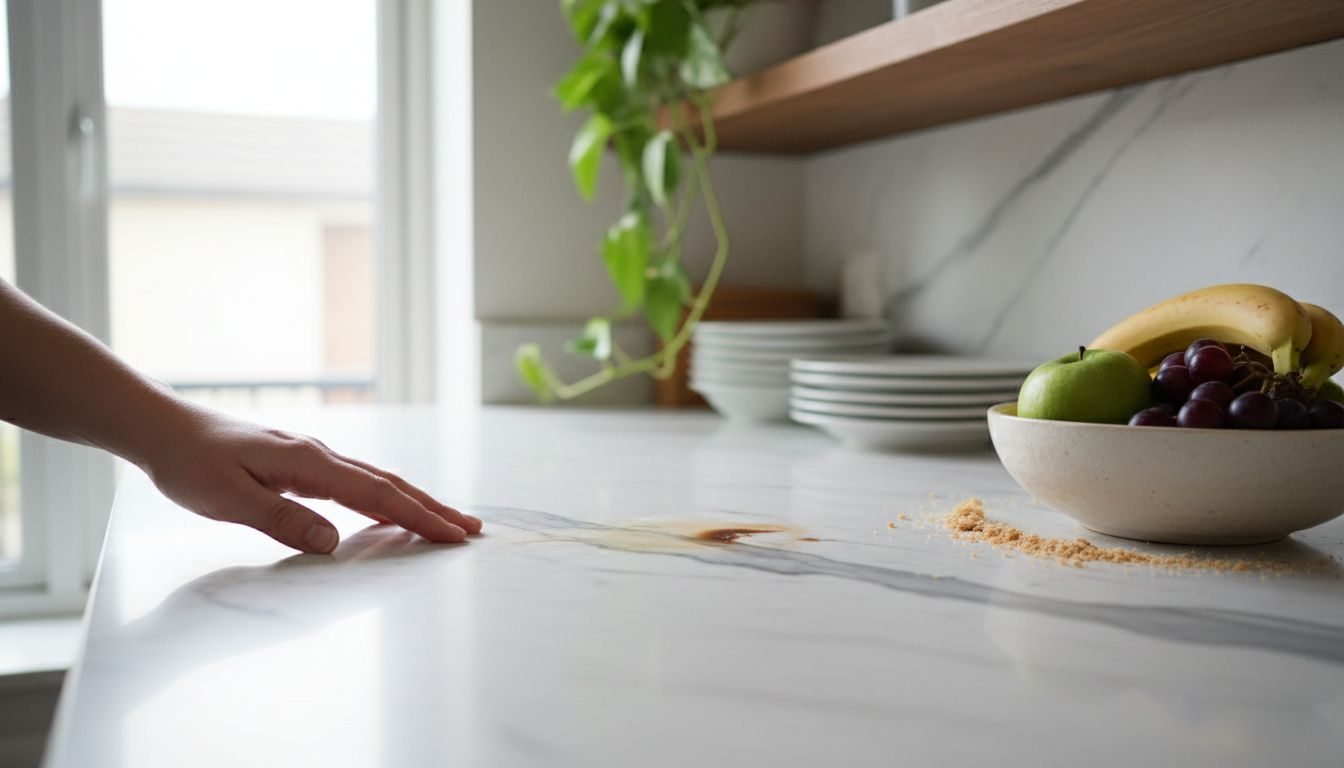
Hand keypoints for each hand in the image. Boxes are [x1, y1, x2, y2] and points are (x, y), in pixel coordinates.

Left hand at [139, 407, 481, 553]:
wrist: (164, 429)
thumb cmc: (191, 464)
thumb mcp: (229, 500)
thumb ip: (283, 520)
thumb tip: (333, 542)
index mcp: (311, 464)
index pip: (379, 495)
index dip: (420, 517)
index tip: (454, 535)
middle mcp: (321, 456)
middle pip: (390, 484)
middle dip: (433, 507)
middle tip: (472, 529)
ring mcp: (314, 458)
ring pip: (377, 481)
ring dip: (414, 502)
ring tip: (445, 520)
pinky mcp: (302, 464)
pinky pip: (356, 483)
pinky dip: (384, 498)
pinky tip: (388, 512)